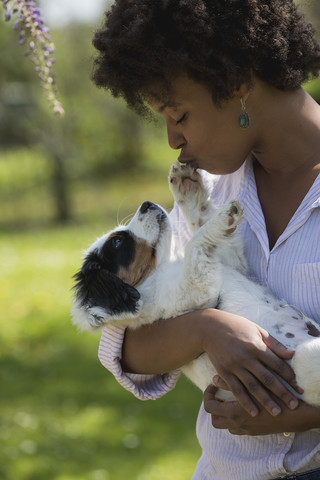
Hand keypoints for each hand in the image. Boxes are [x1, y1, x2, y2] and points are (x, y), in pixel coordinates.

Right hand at [199, 309, 301, 416]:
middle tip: (294, 405)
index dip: (289, 376)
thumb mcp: (256, 329)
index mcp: (255, 345)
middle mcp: (245, 357)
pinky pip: (236, 389)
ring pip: (252, 387)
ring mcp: (233, 366)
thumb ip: (274, 344)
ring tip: (276, 413)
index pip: (276, 364)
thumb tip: (292, 354)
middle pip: (267, 378)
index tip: (298, 387)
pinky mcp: (224, 372)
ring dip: (265, 401)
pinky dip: (245, 402)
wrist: (209, 328)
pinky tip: (253, 412)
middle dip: (282, 393)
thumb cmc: (236, 326)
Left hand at [203, 384, 319, 434]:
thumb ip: (231, 382)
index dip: (207, 396)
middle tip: (216, 394)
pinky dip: (234, 419)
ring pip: (225, 426)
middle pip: (214, 420)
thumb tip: (214, 379)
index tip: (211, 386)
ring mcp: (246, 430)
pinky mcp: (254, 432)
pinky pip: (237, 429)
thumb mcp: (252, 385)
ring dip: (223, 414)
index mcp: (234, 412)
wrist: (296, 415)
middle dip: (213, 407)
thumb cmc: (275, 396)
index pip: (210, 407)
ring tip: (227, 399)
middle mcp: (238, 424)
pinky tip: (240, 405)